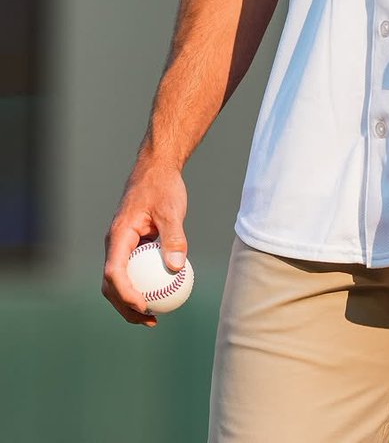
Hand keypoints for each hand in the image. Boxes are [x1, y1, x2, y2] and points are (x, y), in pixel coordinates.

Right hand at [102, 161, 187, 325]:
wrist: (156, 170)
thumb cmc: (163, 187)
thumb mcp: (171, 210)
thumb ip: (174, 237)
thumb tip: (176, 267)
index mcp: (119, 235)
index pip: (114, 272)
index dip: (126, 294)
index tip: (144, 307)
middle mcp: (115, 243)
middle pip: (111, 283)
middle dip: (125, 306)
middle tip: (149, 320)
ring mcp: (121, 246)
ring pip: (119, 281)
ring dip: (131, 301)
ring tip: (152, 318)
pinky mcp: (131, 246)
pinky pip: (132, 271)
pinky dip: (142, 286)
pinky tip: (161, 295)